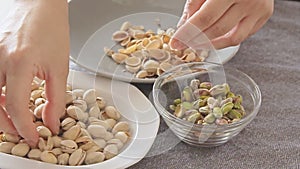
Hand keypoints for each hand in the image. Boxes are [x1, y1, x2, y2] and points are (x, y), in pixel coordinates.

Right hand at [0, 0, 68, 145]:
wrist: (39, 5)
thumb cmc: (51, 28)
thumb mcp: (60, 66)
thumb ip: (56, 98)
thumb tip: (51, 121)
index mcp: (20, 62)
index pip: (16, 106)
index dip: (25, 128)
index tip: (34, 137)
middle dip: (7, 125)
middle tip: (22, 133)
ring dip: (0, 112)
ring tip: (16, 120)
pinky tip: (8, 99)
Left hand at [170, 0, 273, 49]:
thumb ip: (194, 3)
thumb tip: (183, 26)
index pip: (205, 19)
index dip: (188, 33)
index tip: (176, 42)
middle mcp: (248, 0)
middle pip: (217, 30)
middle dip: (196, 40)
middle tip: (183, 44)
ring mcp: (259, 10)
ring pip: (231, 39)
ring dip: (211, 45)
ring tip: (197, 44)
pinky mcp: (264, 16)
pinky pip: (242, 36)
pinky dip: (226, 40)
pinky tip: (213, 39)